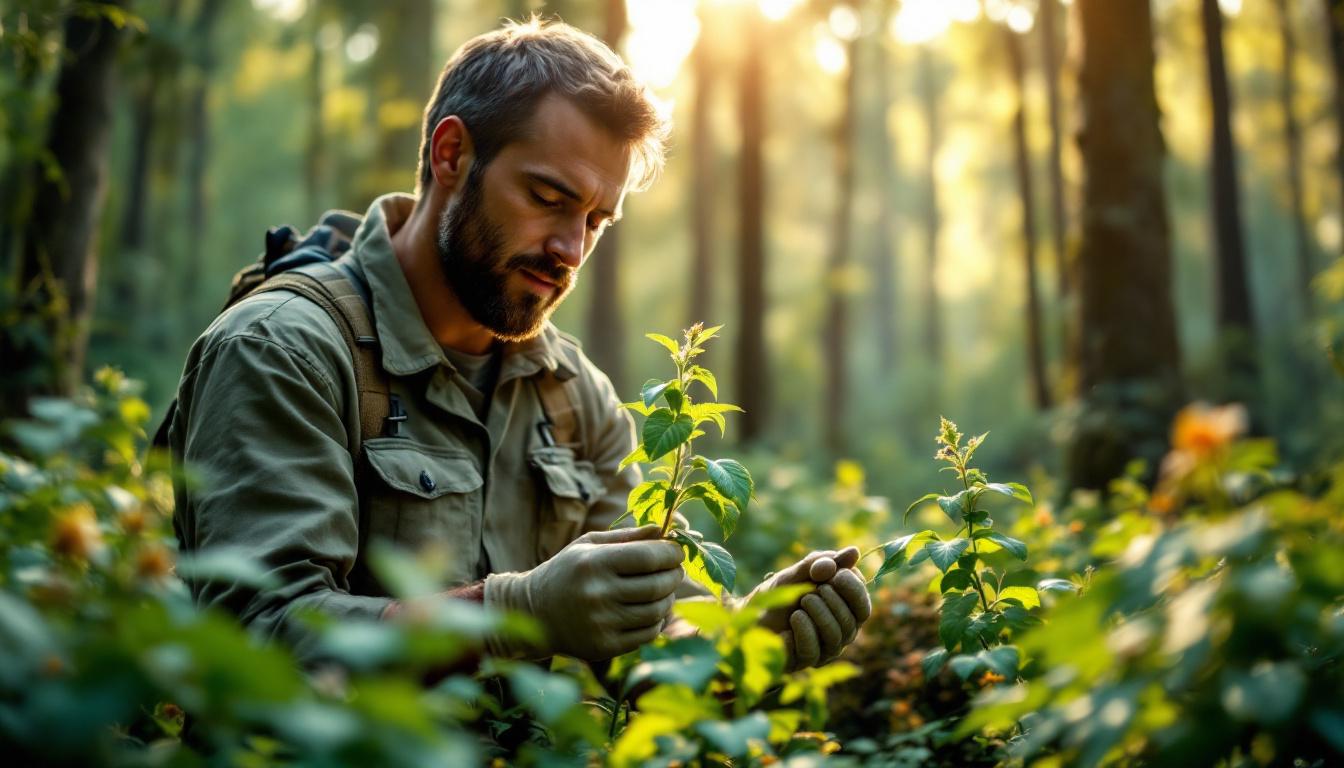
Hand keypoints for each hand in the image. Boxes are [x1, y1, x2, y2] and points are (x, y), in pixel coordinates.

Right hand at [484, 525, 683, 660]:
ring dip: (668, 599)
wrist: (534, 612)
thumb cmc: (568, 571)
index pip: (649, 557)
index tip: (677, 551)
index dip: (671, 553)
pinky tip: (650, 611)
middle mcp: (597, 594)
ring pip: (656, 612)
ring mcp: (600, 624)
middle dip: (674, 575)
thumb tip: (667, 528)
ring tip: (664, 590)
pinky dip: (656, 621)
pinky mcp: (604, 647)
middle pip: (657, 586)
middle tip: (675, 570)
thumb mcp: (591, 545)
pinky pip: (647, 634)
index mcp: (594, 563)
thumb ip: (629, 536)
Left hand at [742, 546, 871, 669]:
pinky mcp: (803, 662)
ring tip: (803, 600)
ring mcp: (823, 651)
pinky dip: (805, 630)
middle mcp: (839, 635)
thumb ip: (823, 563)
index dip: (854, 590)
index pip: (862, 607)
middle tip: (813, 589)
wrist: (748, 614)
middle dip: (834, 600)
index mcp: (843, 613)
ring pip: (836, 637)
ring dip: (820, 613)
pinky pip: (813, 651)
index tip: (835, 574)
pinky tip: (795, 617)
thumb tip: (854, 552)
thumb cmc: (778, 594)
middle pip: (852, 622)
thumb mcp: (799, 573)